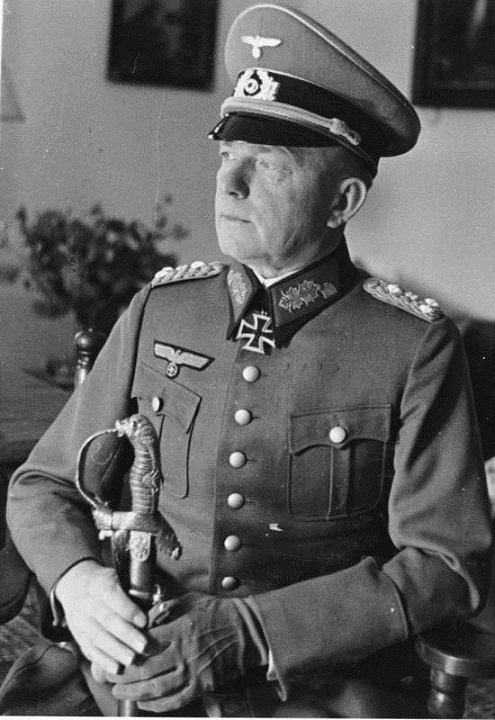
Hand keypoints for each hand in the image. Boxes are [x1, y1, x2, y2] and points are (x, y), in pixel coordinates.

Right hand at [55, 560, 147, 673]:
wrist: (74, 584)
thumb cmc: (105, 582)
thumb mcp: (117, 576)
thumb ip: (132, 590)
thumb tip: (156, 603)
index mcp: (99, 584)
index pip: (113, 597)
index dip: (128, 610)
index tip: (143, 622)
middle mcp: (86, 602)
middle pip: (106, 620)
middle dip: (126, 635)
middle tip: (143, 646)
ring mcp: (79, 620)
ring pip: (97, 637)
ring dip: (115, 651)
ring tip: (131, 660)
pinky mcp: (77, 635)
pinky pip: (89, 649)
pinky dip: (103, 661)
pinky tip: (116, 668)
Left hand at [109, 593, 268, 712]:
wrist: (247, 631)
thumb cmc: (218, 612)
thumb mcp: (191, 600)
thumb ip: (167, 608)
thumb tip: (146, 618)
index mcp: (179, 630)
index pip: (145, 644)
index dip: (126, 650)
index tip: (114, 651)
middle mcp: (183, 653)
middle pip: (145, 670)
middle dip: (123, 676)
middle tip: (108, 677)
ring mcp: (193, 672)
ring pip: (157, 689)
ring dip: (134, 693)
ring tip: (119, 693)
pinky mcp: (202, 686)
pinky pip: (175, 700)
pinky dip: (158, 705)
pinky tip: (145, 704)